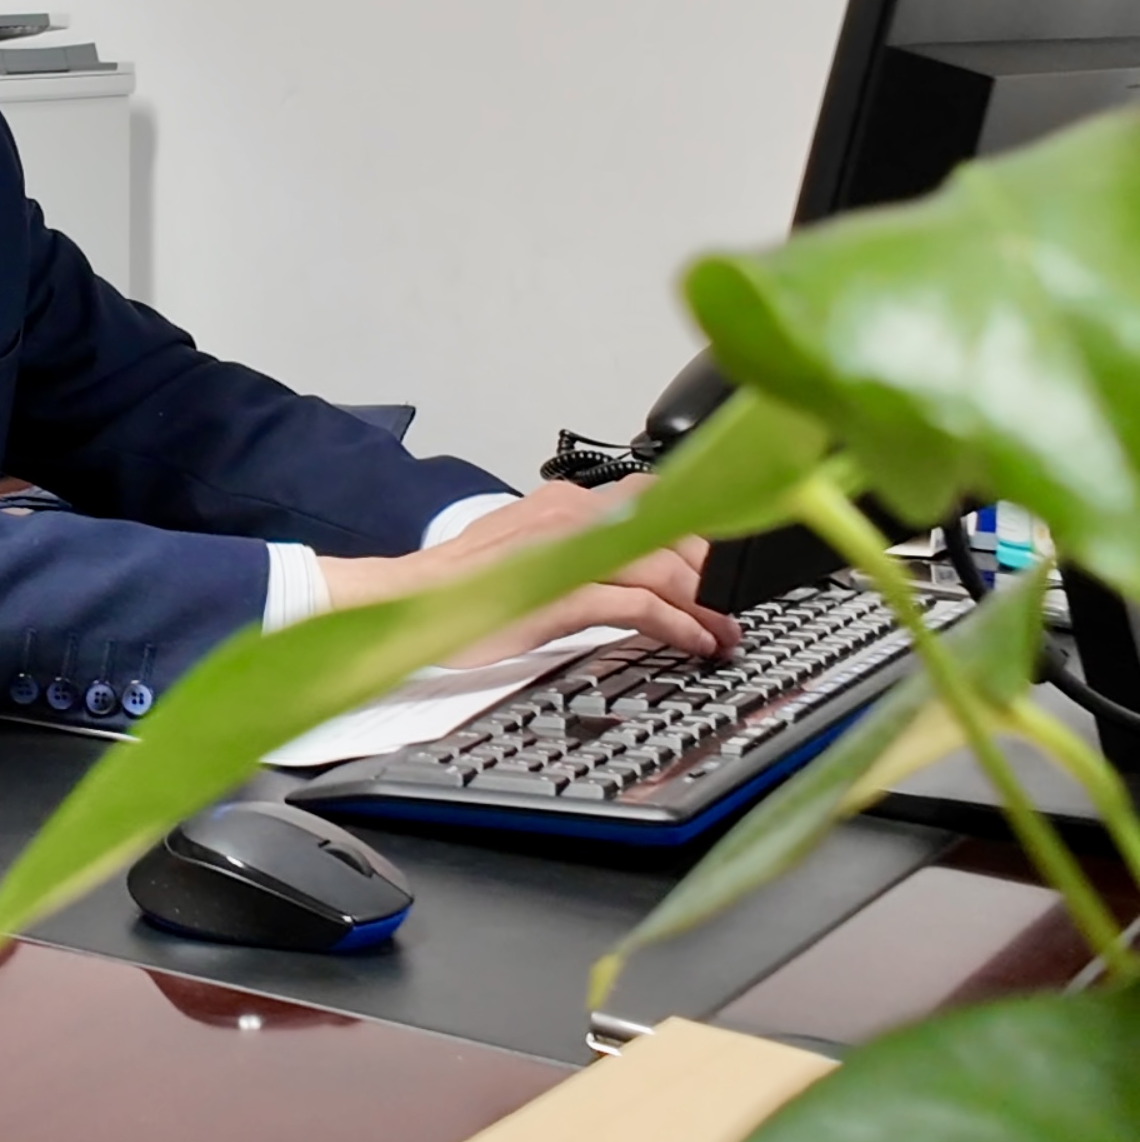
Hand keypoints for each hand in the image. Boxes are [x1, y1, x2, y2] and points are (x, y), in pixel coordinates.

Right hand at [318, 479, 737, 663]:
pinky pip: (641, 606)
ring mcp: (568, 551)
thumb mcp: (527, 552)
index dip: (698, 531)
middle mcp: (571, 513)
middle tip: (734, 607)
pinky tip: (695, 642)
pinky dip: (679, 626)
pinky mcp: (562, 593)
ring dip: (706, 605)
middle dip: (712, 574)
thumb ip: (576, 550)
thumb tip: (629, 569)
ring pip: (664, 570)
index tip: (724, 561)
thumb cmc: (460, 587)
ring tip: (727, 632)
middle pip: (669, 536)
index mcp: (563, 501)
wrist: (405, 601)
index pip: (653, 499)